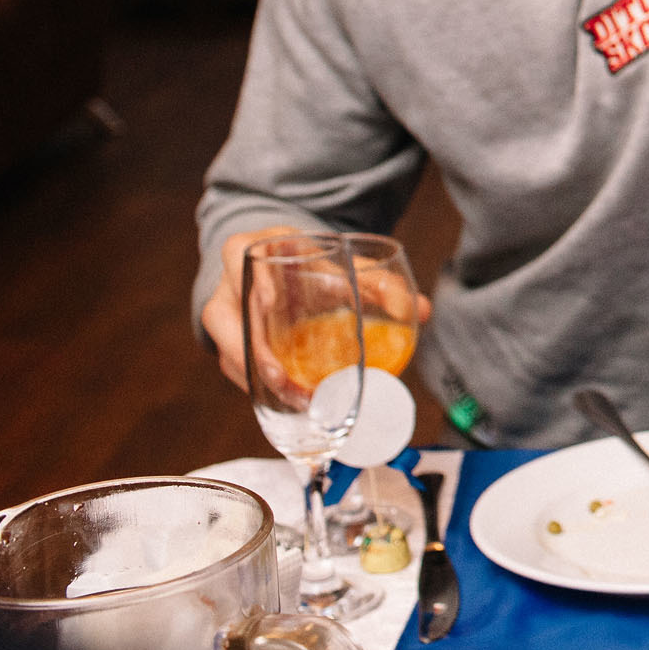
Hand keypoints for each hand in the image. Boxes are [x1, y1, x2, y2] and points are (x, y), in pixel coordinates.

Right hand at [203, 225, 433, 389]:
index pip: (239, 257)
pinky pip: (235, 366)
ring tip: (295, 399)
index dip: (252, 279)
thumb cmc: (310, 263)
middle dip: (252, 352)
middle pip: (226, 318)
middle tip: (282, 378)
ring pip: (229, 349)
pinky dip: (258, 386)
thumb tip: (423, 310)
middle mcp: (232, 282)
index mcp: (254, 247)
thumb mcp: (340, 263)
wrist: (282, 268)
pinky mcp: (229, 341)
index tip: (271, 301)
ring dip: (257, 378)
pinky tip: (287, 402)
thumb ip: (379, 283)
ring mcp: (226, 314)